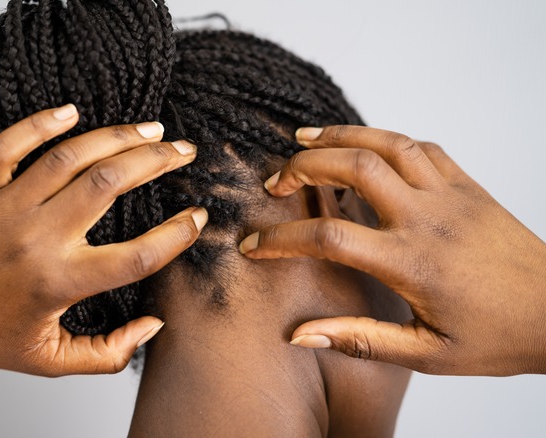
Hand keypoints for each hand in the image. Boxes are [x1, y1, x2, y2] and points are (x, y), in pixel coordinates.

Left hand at [0, 104, 206, 375]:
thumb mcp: (50, 361)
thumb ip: (108, 354)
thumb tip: (154, 325)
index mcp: (58, 283)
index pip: (135, 256)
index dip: (176, 235)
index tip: (197, 217)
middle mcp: (35, 240)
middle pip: (108, 185)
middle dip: (156, 161)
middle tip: (182, 150)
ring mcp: (4, 208)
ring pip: (69, 158)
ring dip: (116, 137)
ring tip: (149, 129)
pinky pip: (10, 144)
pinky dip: (40, 122)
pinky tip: (72, 111)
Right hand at [239, 125, 545, 375]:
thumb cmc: (497, 337)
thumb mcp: (426, 354)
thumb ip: (359, 341)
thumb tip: (299, 335)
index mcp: (411, 262)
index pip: (329, 236)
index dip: (282, 238)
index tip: (253, 245)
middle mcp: (426, 218)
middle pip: (353, 167)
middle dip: (303, 166)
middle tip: (276, 180)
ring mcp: (450, 195)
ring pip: (386, 144)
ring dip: (339, 136)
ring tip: (304, 138)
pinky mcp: (467, 186)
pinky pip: (421, 146)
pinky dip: (385, 139)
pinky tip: (365, 147)